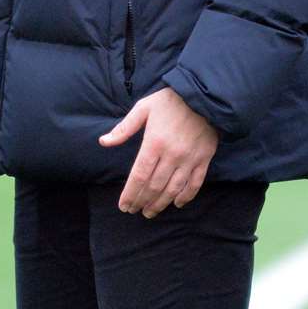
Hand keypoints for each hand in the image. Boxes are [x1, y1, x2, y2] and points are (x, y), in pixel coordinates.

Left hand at [99, 87, 218, 218]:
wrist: (203, 96)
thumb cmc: (169, 101)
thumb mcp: (143, 108)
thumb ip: (124, 128)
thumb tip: (104, 141)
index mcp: (154, 142)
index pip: (139, 175)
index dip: (130, 193)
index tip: (123, 205)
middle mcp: (171, 155)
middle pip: (154, 186)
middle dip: (142, 201)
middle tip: (134, 211)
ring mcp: (189, 159)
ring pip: (173, 189)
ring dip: (161, 203)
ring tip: (150, 212)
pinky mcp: (204, 160)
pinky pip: (195, 184)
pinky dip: (186, 197)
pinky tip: (177, 204)